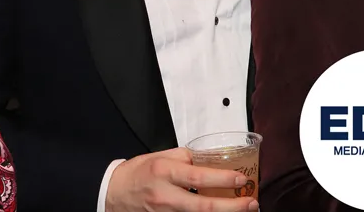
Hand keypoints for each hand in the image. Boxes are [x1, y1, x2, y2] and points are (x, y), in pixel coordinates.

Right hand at [106, 148, 257, 211]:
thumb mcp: (161, 156)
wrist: (112, 193)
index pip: (199, 178)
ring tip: (243, 211)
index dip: (223, 180)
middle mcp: (165, 196)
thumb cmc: (138, 172)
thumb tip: (213, 158)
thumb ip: (188, 158)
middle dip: (232, 207)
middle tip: (251, 203)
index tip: (241, 179)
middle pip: (203, 207)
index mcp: (165, 172)